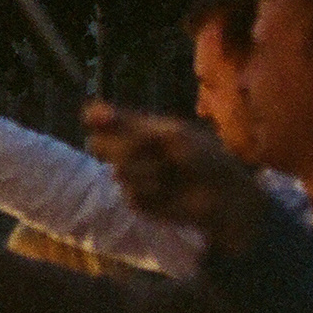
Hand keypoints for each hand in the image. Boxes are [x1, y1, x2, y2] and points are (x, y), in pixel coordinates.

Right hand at [82, 101, 267, 248]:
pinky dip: (151, 191)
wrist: (225, 196)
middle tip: (153, 149)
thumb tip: (87, 112)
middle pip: (102, 145)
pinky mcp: (137, 201)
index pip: (105, 119)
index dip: (100, 119)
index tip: (92, 119)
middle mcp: (132, 151)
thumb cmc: (204, 158)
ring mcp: (133, 176)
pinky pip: (131, 194)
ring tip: (170, 174)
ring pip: (119, 171)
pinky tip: (168, 192)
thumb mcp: (167, 134)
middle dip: (127, 148)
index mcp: (141, 130)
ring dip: (146, 171)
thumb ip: (129, 125)